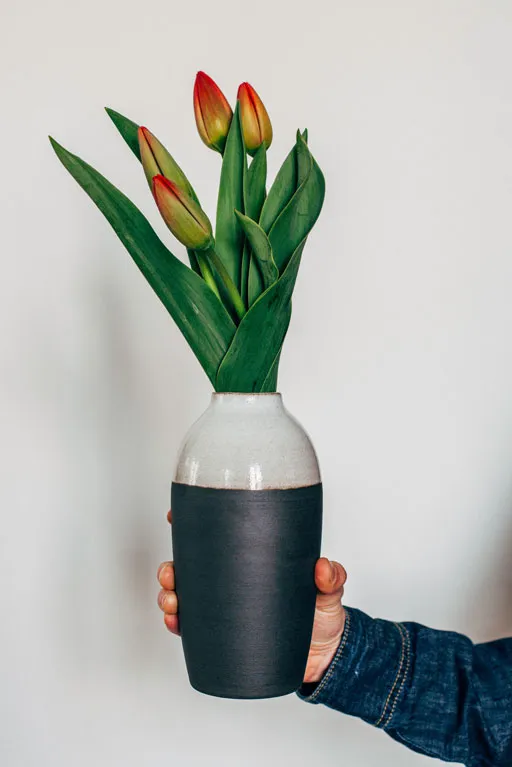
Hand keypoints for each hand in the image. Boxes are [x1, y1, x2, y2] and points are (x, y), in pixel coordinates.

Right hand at [157, 510, 346, 684]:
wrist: (324, 657)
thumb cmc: (323, 616)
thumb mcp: (330, 591)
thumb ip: (332, 578)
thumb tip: (322, 567)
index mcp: (252, 563)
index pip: (218, 538)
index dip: (191, 526)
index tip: (174, 516)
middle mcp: (233, 583)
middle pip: (190, 568)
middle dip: (171, 567)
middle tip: (172, 572)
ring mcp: (226, 609)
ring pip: (186, 597)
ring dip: (169, 595)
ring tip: (173, 601)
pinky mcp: (224, 637)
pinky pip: (192, 629)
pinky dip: (177, 624)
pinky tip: (175, 622)